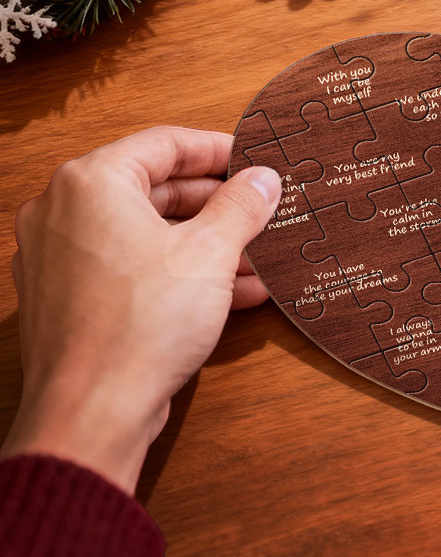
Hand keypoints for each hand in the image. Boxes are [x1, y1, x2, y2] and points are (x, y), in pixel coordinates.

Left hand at [2, 127, 280, 494]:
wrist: (93, 413)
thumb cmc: (140, 327)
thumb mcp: (211, 253)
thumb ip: (241, 206)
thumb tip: (263, 180)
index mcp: (91, 183)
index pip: (164, 144)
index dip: (218, 150)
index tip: (254, 160)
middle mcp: (65, 212)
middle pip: (155, 189)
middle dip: (217, 205)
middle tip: (260, 209)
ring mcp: (62, 257)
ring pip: (148, 233)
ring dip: (206, 243)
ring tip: (258, 257)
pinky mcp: (71, 298)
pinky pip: (134, 268)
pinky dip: (181, 272)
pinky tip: (235, 293)